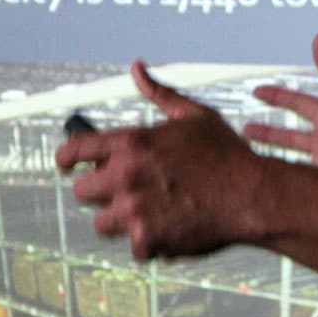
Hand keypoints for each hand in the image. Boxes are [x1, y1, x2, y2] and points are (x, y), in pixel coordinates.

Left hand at [55, 62, 267, 259]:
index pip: (74, 150)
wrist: (252, 196)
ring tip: (147, 212)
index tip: (64, 164)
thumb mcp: (194, 115)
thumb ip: (159, 93)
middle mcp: (125, 176)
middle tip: (124, 191)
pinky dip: (149, 243)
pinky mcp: (147, 240)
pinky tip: (169, 229)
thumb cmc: (227, 155)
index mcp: (131, 142)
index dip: (65, 158)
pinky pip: (132, 247)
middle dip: (99, 191)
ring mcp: (134, 211)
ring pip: (102, 223)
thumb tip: (138, 69)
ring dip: (120, 219)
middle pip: (82, 191)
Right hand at [247, 32, 317, 180]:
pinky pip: (301, 180)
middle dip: (266, 131)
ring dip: (271, 158)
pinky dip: (285, 180)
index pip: (297, 102)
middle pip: (289, 133)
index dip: (277, 96)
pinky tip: (271, 184)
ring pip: (291, 158)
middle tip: (243, 130)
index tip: (257, 91)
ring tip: (249, 159)